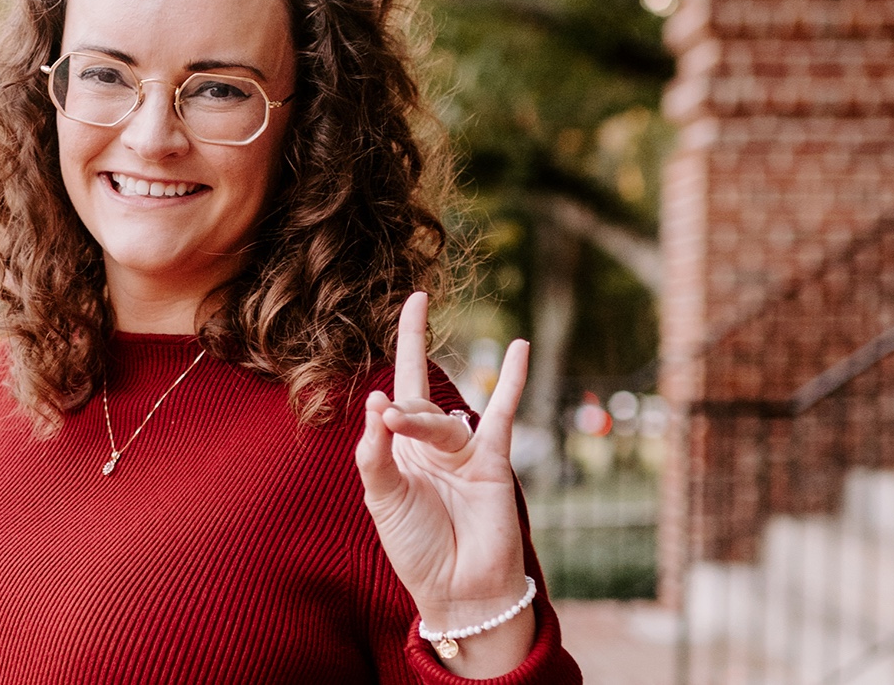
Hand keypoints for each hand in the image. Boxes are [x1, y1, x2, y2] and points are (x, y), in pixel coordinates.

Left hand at [355, 292, 534, 674]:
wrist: (459, 592)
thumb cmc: (416, 549)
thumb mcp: (381, 499)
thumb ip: (374, 451)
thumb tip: (376, 400)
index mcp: (400, 450)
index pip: (400, 386)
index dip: (407, 342)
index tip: (415, 300)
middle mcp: (433, 446)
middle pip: (415, 404)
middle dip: (400, 412)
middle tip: (390, 421)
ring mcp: (465, 453)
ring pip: (442, 419)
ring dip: (420, 421)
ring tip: (400, 422)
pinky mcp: (494, 463)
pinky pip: (504, 415)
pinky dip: (512, 382)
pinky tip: (520, 347)